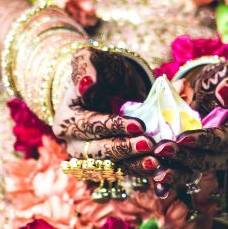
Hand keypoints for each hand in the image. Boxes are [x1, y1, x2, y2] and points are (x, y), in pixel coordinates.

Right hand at [53, 47, 160, 175]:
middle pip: (99, 151)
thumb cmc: (100, 70)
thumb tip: (85, 85)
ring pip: (113, 165)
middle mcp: (76, 143)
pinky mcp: (111, 163)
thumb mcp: (89, 58)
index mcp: (67, 119)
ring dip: (135, 165)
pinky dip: (142, 170)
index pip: (89, 125)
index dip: (113, 126)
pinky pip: (125, 170)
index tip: (137, 124)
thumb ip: (84, 66)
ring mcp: (93, 157)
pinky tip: (160, 168)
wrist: (112, 85)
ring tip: (156, 162)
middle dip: (125, 148)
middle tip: (149, 144)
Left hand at [153, 58, 227, 195]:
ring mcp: (210, 157)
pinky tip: (153, 178)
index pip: (222, 140)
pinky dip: (169, 176)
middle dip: (184, 158)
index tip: (182, 138)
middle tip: (161, 150)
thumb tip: (224, 97)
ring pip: (194, 171)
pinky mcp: (194, 157)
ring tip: (155, 172)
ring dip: (175, 174)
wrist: (217, 89)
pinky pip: (182, 170)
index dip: (202, 140)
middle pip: (207, 161)